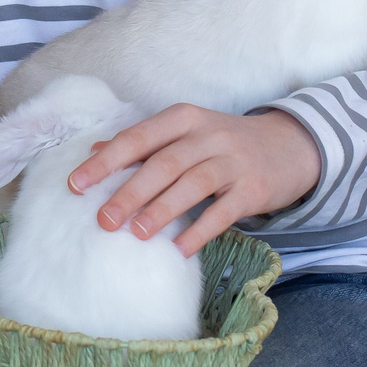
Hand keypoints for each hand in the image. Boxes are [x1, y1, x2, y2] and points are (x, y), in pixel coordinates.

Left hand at [71, 103, 320, 257]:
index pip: (137, 137)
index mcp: (183, 118)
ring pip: (193, 184)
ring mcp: (233, 161)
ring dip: (162, 210)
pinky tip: (180, 248)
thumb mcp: (185, 132)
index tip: (77, 185)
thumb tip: (94, 152)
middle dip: (130, 192)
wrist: (290, 146)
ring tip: (137, 234)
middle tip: (104, 220)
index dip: (106, 162)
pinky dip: (200, 230)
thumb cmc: (223, 143)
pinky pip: (224, 211)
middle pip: (163, 163)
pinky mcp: (254, 188)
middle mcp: (208, 135)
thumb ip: (143, 143)